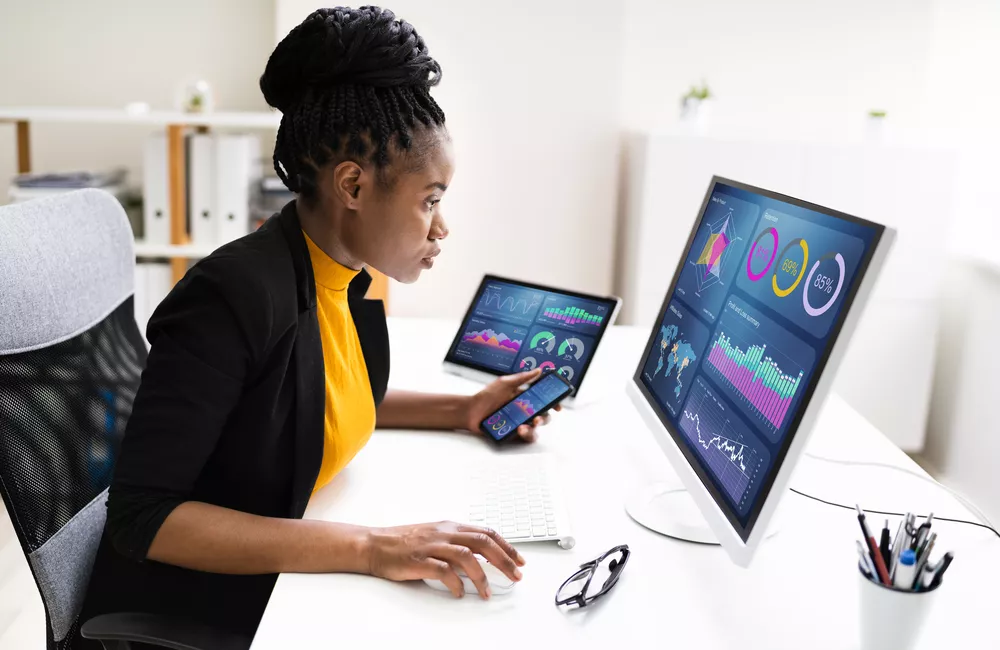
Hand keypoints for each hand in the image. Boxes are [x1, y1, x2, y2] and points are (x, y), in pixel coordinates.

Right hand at [366, 521, 524, 598]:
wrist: (375, 544)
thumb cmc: (404, 541)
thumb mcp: (435, 535)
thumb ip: (456, 542)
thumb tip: (481, 556)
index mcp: (450, 526)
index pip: (486, 533)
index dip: (506, 546)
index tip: (519, 560)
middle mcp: (444, 533)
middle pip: (483, 542)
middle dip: (504, 560)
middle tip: (516, 576)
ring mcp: (432, 546)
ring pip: (467, 556)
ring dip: (482, 576)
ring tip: (487, 592)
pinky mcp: (419, 560)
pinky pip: (443, 571)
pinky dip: (455, 583)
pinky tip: (459, 593)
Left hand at [464, 368, 561, 441]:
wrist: (470, 411)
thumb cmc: (486, 396)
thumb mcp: (505, 383)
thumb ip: (523, 378)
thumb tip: (539, 370)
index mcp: (525, 398)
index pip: (544, 400)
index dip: (554, 402)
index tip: (558, 405)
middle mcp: (524, 411)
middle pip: (544, 416)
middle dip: (545, 419)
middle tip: (538, 418)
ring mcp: (519, 423)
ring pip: (536, 429)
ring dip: (534, 429)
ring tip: (525, 426)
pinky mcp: (513, 434)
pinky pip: (526, 437)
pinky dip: (526, 434)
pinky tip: (519, 429)